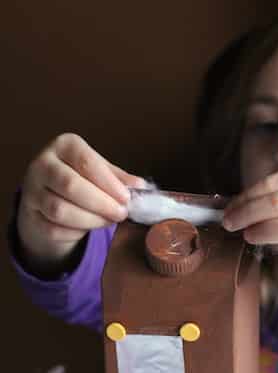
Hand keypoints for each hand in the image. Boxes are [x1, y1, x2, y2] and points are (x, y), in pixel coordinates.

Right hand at [17, 133, 144, 265]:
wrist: (48, 198)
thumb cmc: (82, 179)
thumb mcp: (101, 171)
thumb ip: (119, 178)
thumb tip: (141, 186)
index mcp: (64, 146)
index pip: (86, 161)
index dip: (108, 182)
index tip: (126, 197)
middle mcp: (42, 164)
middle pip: (71, 185)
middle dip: (101, 203)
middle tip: (121, 213)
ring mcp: (32, 191)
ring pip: (60, 210)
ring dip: (91, 219)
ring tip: (109, 220)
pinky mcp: (30, 215)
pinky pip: (54, 228)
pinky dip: (77, 231)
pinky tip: (90, 226)